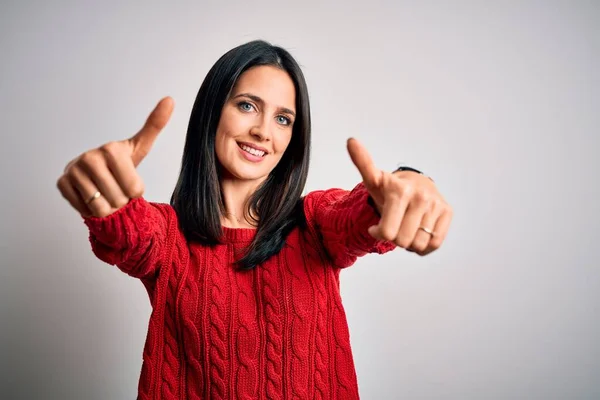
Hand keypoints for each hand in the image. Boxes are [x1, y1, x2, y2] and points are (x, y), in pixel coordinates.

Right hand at [57, 97, 173, 217]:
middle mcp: (90, 157)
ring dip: (106, 207)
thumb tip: (170, 99)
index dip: (135, 191)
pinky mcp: (61, 184)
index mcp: (111, 149)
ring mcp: (73, 170)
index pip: (135, 189)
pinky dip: (90, 209)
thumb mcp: (139, 147)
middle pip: (119, 200)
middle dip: (120, 200)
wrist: (94, 174)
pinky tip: (91, 195)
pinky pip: (84, 209)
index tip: (128, 179)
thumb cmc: (120, 163)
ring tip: (104, 192)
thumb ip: (155, 125)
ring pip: (101, 208)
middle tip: (115, 187)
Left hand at [347, 138, 452, 255]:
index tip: (375, 227)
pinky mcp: (447, 212)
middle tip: (393, 225)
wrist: (416, 183)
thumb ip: (362, 164)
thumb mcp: (373, 179)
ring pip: (418, 244)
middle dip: (394, 238)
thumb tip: (351, 140)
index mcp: (399, 191)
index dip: (378, 234)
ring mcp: (436, 204)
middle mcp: (420, 197)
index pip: (387, 233)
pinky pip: (434, 244)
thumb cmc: (390, 188)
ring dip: (409, 243)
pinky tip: (417, 233)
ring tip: (405, 227)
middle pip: (402, 241)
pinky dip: (423, 246)